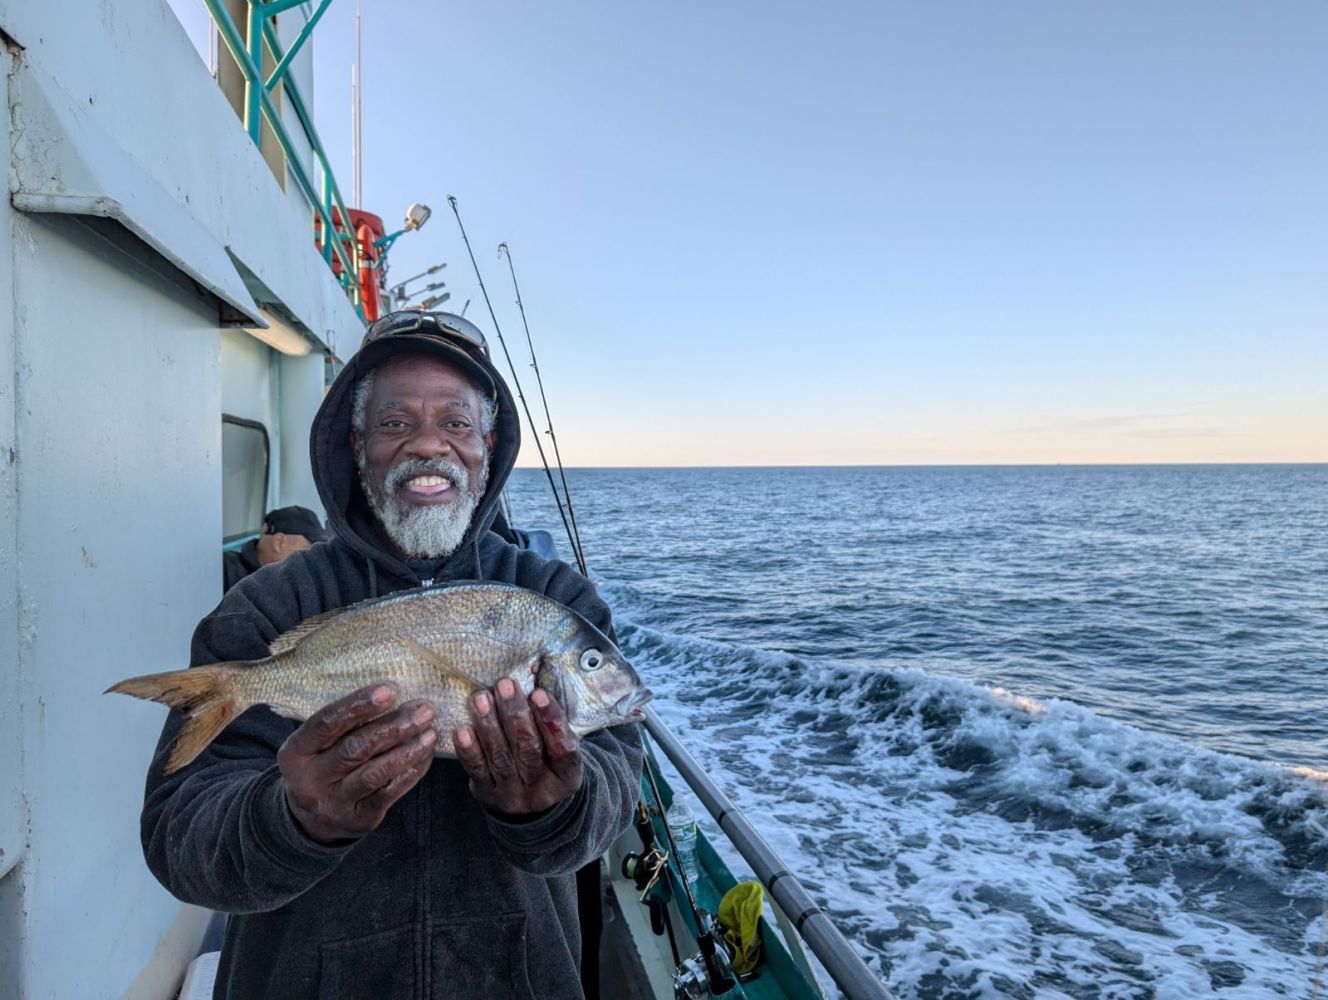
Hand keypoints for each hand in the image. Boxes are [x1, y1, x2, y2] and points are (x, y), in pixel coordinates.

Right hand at [278, 684, 436, 843]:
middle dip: (393, 726)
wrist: (310, 820)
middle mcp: (309, 781)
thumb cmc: (322, 765)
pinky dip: (410, 772)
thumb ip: (343, 723)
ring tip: (430, 732)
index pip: (326, 723)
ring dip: (407, 750)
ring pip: (374, 774)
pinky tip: (424, 755)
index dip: (358, 705)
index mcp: (295, 753)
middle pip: (354, 749)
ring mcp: (333, 804)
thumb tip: (392, 693)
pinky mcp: (358, 820)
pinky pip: (388, 794)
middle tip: (423, 710)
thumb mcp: (316, 745)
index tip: (390, 690)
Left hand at [454, 679, 582, 817]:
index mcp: (567, 774)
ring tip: (481, 698)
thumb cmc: (545, 760)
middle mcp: (542, 786)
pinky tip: (463, 729)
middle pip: (529, 748)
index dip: (551, 720)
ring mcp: (513, 793)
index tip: (538, 693)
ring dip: (489, 724)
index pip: (563, 747)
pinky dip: (469, 749)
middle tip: (505, 685)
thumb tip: (534, 678)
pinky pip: (477, 770)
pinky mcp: (487, 793)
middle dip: (515, 714)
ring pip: (501, 757)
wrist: (528, 802)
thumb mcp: (558, 747)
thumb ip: (551, 721)